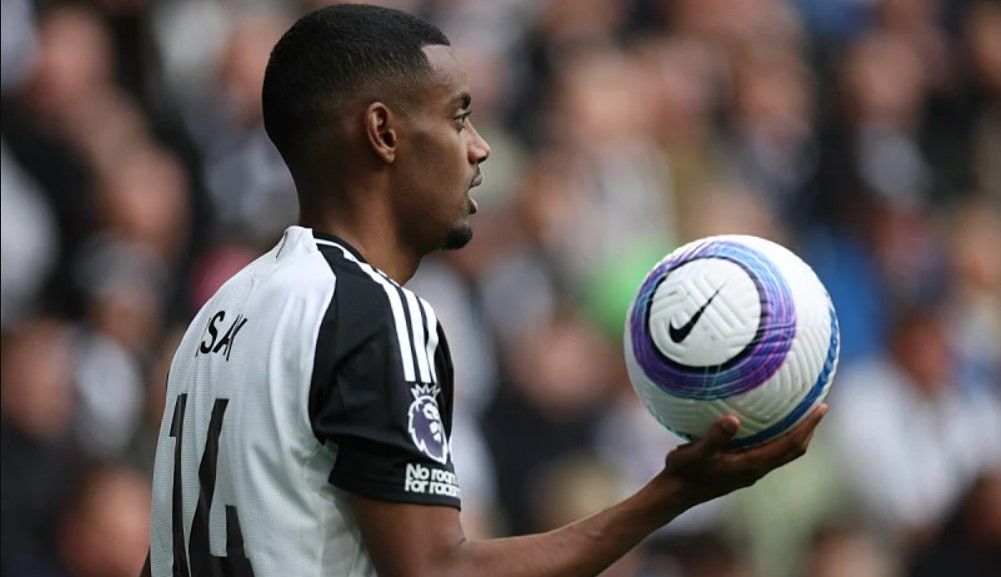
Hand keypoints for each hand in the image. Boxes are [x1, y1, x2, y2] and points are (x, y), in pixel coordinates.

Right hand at [659, 404, 827, 506]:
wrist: (675, 494)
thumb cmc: (684, 472)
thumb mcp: (696, 452)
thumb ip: (715, 436)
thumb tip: (733, 419)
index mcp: (752, 464)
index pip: (790, 444)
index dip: (808, 426)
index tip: (821, 407)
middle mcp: (756, 470)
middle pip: (794, 450)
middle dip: (808, 429)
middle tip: (818, 407)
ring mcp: (749, 472)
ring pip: (783, 453)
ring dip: (795, 435)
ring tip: (799, 414)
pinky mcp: (741, 471)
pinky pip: (769, 452)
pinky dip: (777, 437)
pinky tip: (765, 424)